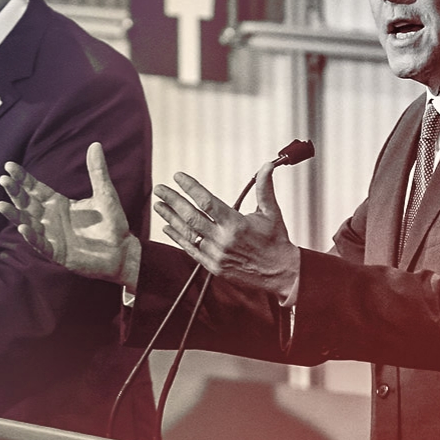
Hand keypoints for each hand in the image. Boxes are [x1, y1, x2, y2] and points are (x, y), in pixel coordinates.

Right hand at [0, 142, 140, 288]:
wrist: (122, 251)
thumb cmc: (113, 223)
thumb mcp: (105, 194)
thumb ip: (97, 171)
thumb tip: (95, 144)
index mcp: (59, 204)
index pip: (35, 189)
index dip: (22, 178)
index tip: (9, 166)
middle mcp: (51, 219)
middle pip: (27, 203)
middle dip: (15, 192)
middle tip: (3, 179)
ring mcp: (52, 236)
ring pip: (27, 223)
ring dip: (14, 215)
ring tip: (1, 205)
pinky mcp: (57, 252)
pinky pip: (40, 244)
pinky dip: (31, 237)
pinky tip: (22, 228)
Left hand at [154, 162, 299, 300]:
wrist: (281, 274)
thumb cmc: (276, 242)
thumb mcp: (271, 213)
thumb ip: (265, 189)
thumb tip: (267, 166)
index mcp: (236, 224)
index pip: (207, 202)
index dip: (190, 188)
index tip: (179, 177)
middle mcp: (223, 239)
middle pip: (191, 216)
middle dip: (173, 200)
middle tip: (159, 189)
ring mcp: (216, 254)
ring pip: (187, 233)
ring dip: (170, 218)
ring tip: (158, 205)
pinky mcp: (213, 267)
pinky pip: (191, 250)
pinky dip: (178, 238)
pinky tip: (167, 227)